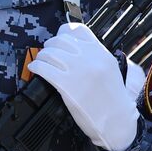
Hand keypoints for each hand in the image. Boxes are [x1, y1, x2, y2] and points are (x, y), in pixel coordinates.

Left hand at [26, 22, 139, 150]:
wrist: (117, 120)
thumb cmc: (112, 98)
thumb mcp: (110, 69)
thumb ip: (94, 56)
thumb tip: (73, 48)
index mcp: (100, 52)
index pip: (77, 30)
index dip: (63, 33)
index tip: (59, 40)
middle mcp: (89, 58)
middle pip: (59, 41)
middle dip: (50, 47)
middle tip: (47, 55)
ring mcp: (77, 70)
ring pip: (49, 53)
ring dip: (41, 57)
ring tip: (40, 63)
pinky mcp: (66, 84)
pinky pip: (43, 68)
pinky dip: (36, 67)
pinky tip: (35, 69)